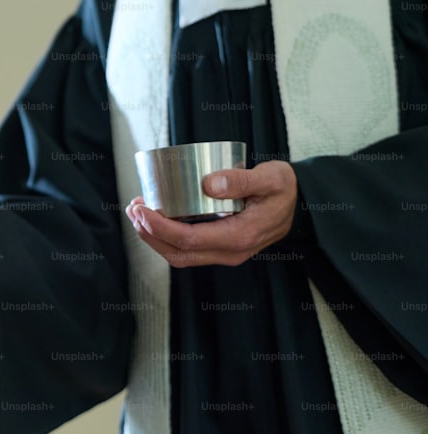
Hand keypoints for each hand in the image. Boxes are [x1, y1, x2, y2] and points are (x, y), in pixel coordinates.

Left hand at [125, 160, 297, 267]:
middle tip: (132, 209)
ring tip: (137, 212)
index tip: (142, 208)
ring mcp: (225, 253)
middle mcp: (230, 252)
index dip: (159, 227)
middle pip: (178, 253)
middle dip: (149, 233)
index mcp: (240, 237)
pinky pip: (187, 249)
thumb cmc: (285, 189)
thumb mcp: (271, 178)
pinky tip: (155, 217)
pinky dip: (166, 236)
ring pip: (179, 255)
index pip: (189, 240)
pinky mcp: (220, 247)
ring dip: (154, 237)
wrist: (301, 206)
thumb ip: (242, 180)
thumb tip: (210, 183)